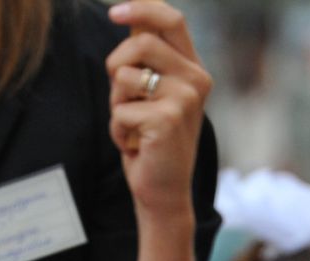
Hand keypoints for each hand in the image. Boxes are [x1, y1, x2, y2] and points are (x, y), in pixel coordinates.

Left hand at [106, 1, 211, 222]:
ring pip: (125, 76)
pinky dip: (117, 130)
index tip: (113, 12)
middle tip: (121, 96)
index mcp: (193, 69)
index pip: (172, 20)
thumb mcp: (151, 94)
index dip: (141, 8)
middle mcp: (196, 80)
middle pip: (142, 42)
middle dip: (116, 65)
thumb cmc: (151, 142)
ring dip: (116, 103)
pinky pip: (119, 110)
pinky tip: (134, 146)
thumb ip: (146, 58)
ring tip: (132, 125)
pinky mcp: (166, 120)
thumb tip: (129, 16)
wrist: (163, 193)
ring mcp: (184, 100)